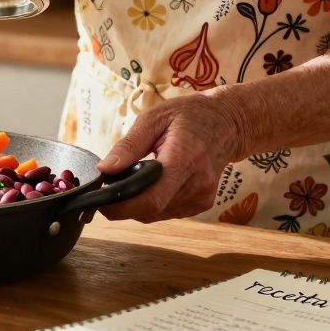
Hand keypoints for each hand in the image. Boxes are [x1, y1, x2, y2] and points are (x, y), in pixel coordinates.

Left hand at [95, 94, 245, 222]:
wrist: (229, 123)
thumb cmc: (190, 116)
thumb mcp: (154, 118)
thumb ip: (128, 146)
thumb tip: (104, 169)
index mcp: (185, 158)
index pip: (152, 197)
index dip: (122, 206)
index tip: (100, 200)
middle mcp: (197, 182)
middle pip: (151, 209)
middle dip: (123, 204)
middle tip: (110, 185)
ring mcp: (202, 196)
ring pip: (156, 214)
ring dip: (137, 204)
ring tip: (133, 178)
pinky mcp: (202, 203)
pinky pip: (166, 212)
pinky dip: (152, 203)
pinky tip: (152, 183)